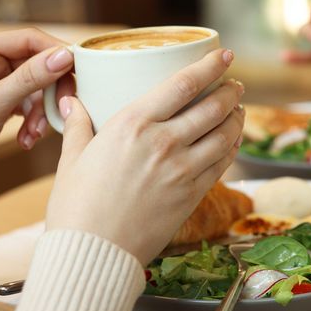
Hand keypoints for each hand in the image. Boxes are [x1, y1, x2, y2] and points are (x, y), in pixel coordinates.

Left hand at [0, 29, 74, 209]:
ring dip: (42, 110)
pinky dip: (35, 119)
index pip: (29, 39)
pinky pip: (32, 101)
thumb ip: (31, 78)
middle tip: (62, 109)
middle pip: (38, 63)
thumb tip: (65, 55)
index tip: (79, 71)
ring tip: (34, 133)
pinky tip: (27, 138)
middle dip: (50, 90)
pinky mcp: (2, 100)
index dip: (56, 52)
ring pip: (38, 86)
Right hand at [46, 48, 244, 266]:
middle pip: (212, 107)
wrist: (93, 256)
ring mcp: (182, 170)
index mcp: (132, 125)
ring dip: (237, 117)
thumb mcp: (72, 159)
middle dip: (229, 90)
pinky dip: (232, 148)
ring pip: (225, 134)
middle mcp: (163, 142)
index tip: (224, 55)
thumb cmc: (76, 208)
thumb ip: (79, 126)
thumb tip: (72, 101)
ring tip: (238, 109)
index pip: (182, 84)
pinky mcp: (192, 195)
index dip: (209, 66)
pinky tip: (232, 141)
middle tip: (234, 83)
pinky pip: (222, 164)